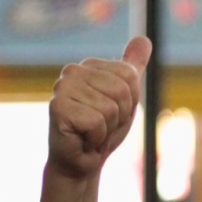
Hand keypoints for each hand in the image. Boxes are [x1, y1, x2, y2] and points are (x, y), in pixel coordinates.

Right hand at [47, 37, 151, 178]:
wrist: (81, 162)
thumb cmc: (102, 130)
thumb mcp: (125, 97)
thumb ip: (132, 68)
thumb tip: (144, 38)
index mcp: (89, 65)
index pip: (130, 76)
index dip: (129, 102)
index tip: (112, 113)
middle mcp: (72, 71)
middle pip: (122, 92)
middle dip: (119, 117)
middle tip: (101, 126)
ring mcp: (62, 88)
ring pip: (111, 109)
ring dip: (107, 129)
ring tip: (91, 133)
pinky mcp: (58, 108)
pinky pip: (97, 123)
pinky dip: (96, 138)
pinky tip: (83, 140)